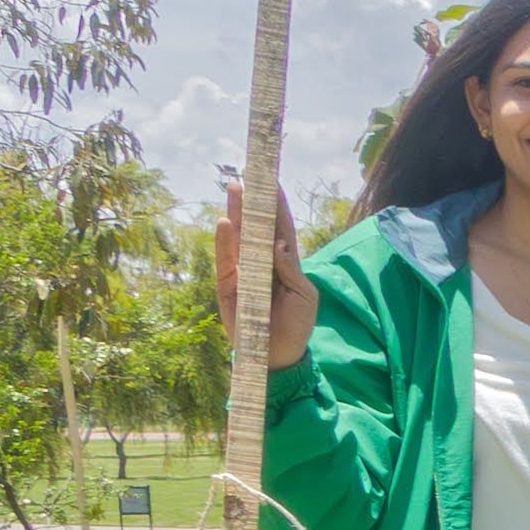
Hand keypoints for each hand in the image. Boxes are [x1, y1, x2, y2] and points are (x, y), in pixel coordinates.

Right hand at [214, 180, 312, 369]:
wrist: (278, 355)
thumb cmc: (297, 324)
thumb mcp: (304, 297)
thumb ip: (291, 270)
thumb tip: (279, 243)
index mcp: (285, 262)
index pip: (281, 228)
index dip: (277, 205)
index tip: (273, 180)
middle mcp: (262, 261)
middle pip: (257, 226)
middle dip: (254, 201)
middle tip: (250, 174)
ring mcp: (243, 271)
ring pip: (239, 237)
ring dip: (237, 213)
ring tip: (236, 189)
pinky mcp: (228, 285)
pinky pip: (224, 259)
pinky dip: (224, 241)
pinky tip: (225, 221)